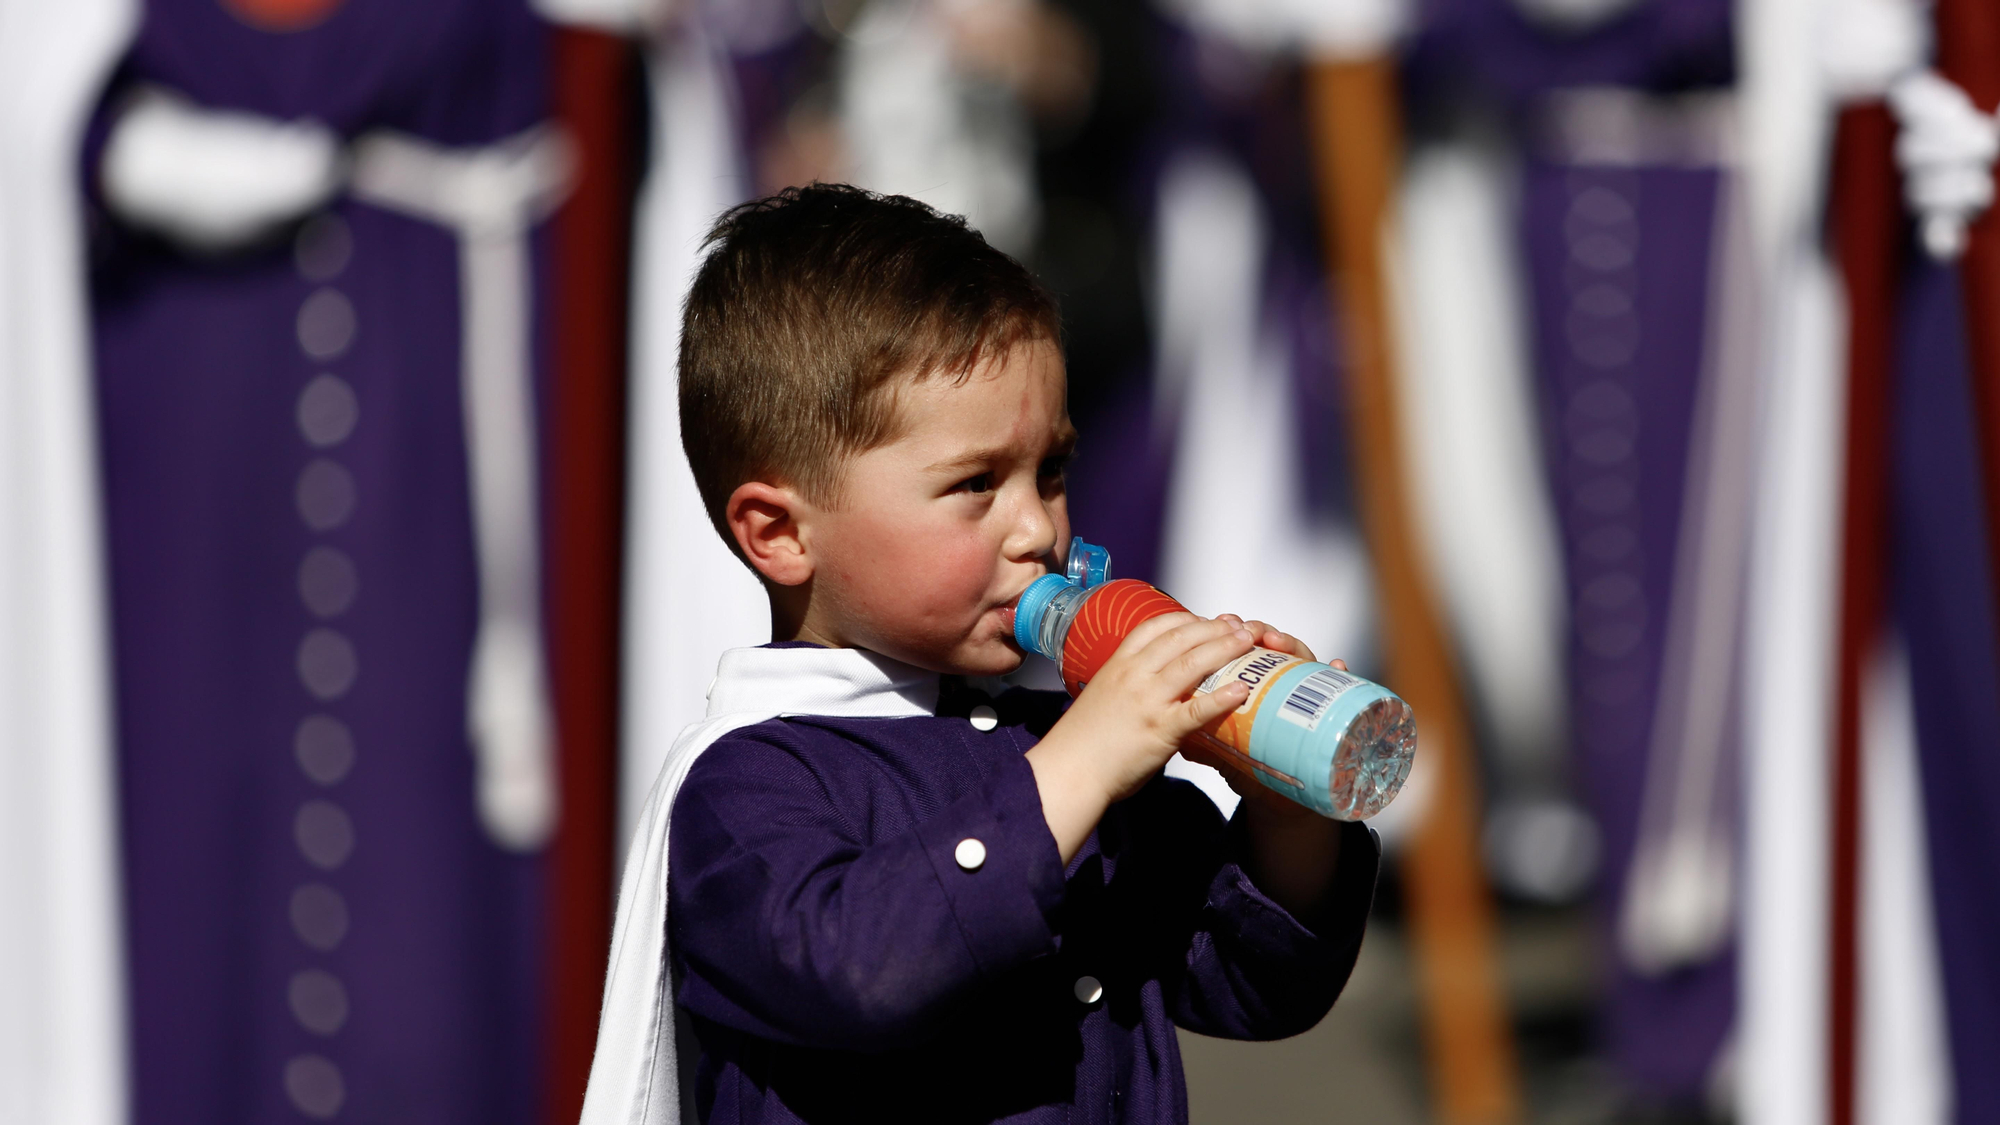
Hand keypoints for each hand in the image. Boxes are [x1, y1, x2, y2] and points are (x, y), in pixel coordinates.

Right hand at [1026, 613, 1257, 860]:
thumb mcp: (1102, 695)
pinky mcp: (1161, 729)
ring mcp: (1148, 700)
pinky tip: (1242, 690)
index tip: (1205, 618)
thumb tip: (1154, 683)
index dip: (1186, 618)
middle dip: (1214, 627)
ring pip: (1193, 663)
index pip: (1156, 626)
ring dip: (1225, 648)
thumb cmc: (1082, 740)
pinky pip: (1198, 708)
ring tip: (1247, 641)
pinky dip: (1222, 697)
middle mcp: (1134, 675)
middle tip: (1238, 625)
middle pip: (1181, 637)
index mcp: (1118, 664)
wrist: (1070, 770)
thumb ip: (1128, 684)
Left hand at [1196, 615, 1347, 918]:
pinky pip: (1336, 691)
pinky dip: (1339, 676)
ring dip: (1294, 647)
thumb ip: (1204, 745)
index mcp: (1250, 687)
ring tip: (1280, 643)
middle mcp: (1279, 685)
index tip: (1223, 621)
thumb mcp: (1223, 754)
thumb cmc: (1250, 768)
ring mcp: (1304, 696)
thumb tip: (1180, 742)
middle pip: (1272, 648)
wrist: (1279, 800)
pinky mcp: (1326, 713)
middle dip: (1263, 632)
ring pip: (1302, 661)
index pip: (1242, 650)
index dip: (1232, 633)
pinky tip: (1338, 667)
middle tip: (1254, 633)